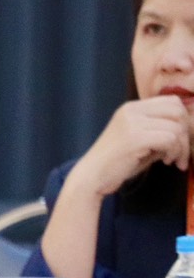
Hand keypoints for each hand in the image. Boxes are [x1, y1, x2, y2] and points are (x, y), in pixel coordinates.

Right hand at [71, 95, 190, 196]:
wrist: (92, 176)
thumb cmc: (117, 162)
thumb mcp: (139, 138)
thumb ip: (158, 129)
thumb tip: (187, 129)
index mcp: (132, 108)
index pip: (172, 101)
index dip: (183, 120)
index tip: (180, 140)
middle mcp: (132, 110)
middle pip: (177, 110)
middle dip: (186, 132)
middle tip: (180, 151)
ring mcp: (132, 122)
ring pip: (176, 127)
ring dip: (181, 146)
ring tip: (173, 159)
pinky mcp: (135, 137)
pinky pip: (169, 138)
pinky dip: (174, 152)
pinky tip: (165, 161)